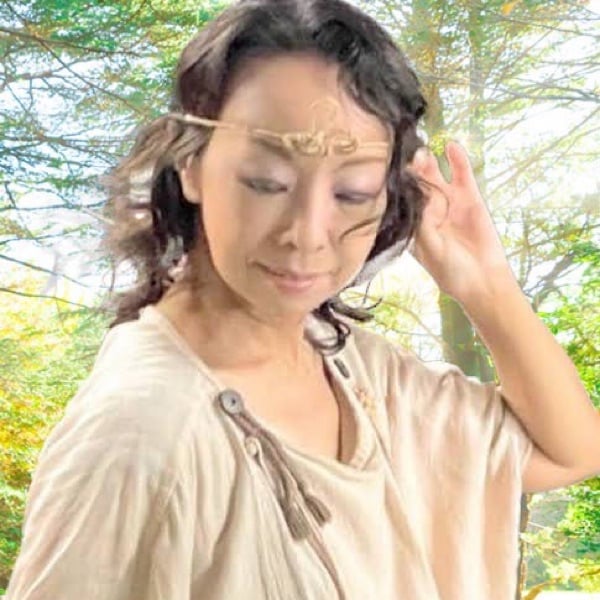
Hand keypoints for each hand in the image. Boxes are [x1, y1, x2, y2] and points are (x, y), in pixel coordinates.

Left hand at [408, 142, 516, 306]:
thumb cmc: (450, 270)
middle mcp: (427, 211)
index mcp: (411, 226)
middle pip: (415, 185)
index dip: (395, 187)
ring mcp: (448, 202)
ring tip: (422, 151)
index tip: (388, 172)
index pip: (400, 201)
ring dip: (428, 163)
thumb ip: (423, 223)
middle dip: (410, 171)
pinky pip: (462, 175)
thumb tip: (418, 196)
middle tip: (405, 157)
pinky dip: (458, 160)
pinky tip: (451, 146)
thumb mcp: (430, 248)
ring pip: (436, 176)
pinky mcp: (469, 197)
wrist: (483, 279)